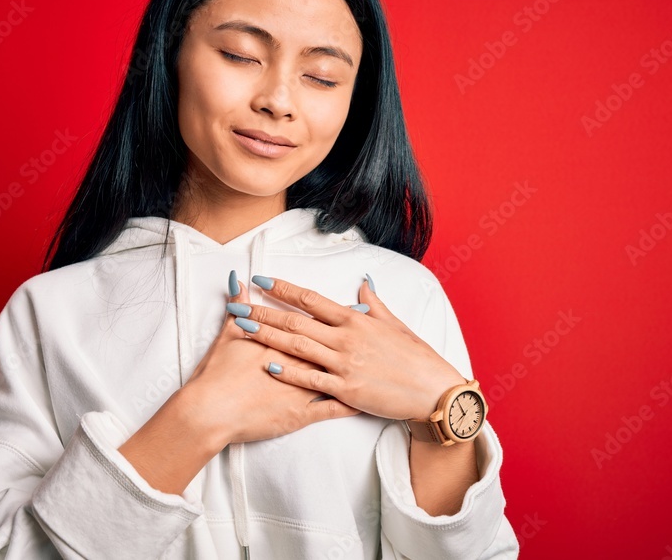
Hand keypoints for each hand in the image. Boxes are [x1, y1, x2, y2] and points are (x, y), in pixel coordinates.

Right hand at [181, 272, 360, 447]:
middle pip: (332, 347)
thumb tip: (238, 284)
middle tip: (376, 333)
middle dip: (356, 340)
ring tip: (377, 362)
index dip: (340, 318)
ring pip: (338, 376)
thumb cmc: (217, 376)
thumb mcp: (227, 337)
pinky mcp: (301, 415)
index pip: (316, 325)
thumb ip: (237, 309)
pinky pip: (332, 410)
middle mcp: (298, 363)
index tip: (358, 311)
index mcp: (283, 342)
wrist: (211, 411)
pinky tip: (365, 402)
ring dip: (357, 370)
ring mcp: (302, 390)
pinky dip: (351, 405)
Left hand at [230, 274, 466, 420]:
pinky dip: (288, 371)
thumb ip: (374, 304)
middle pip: (296, 321)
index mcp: (356, 320)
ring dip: (267, 337)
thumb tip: (364, 282)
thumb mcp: (395, 325)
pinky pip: (310, 379)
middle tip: (237, 305)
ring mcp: (344, 364)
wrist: (434, 391)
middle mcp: (346, 338)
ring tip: (243, 329)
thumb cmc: (416, 358)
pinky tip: (268, 364)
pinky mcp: (346, 389)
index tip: (261, 281)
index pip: (311, 299)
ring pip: (297, 347)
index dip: (283, 289)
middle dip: (263, 312)